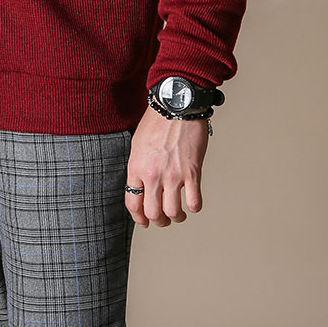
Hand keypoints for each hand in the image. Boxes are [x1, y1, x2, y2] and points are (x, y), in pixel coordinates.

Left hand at [125, 105, 208, 226]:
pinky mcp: (192, 172)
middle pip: (153, 213)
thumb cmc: (157, 122)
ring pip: (173, 213)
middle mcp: (152, 175)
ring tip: (179, 213)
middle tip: (164, 219)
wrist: (176, 105)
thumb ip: (139, 168)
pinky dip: (194, 207)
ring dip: (177, 218)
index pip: (133, 203)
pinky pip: (194, 201)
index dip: (139, 218)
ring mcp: (173, 175)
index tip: (145, 221)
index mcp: (136, 168)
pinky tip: (193, 202)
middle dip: (159, 221)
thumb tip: (143, 187)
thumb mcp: (138, 145)